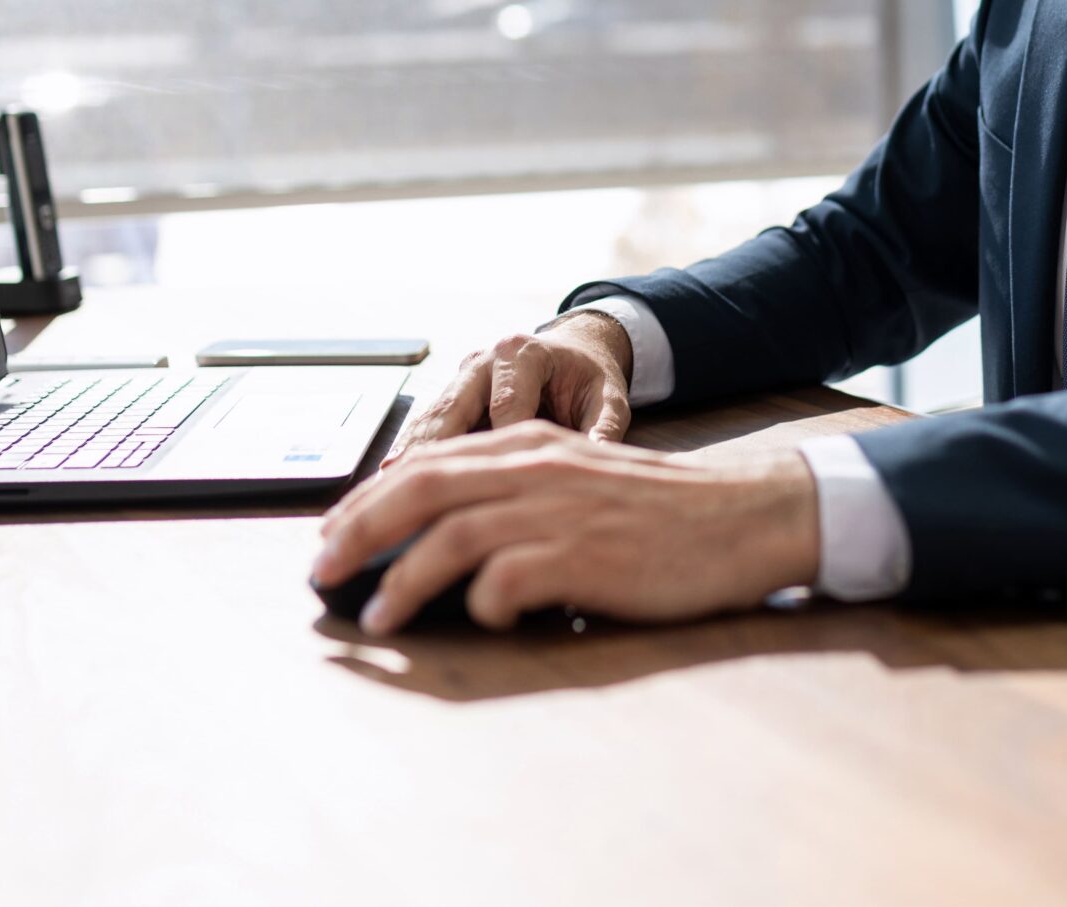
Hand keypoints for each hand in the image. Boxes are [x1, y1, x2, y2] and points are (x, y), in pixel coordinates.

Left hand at [314, 421, 820, 633]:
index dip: (366, 502)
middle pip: (420, 491)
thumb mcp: (579, 479)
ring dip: (403, 579)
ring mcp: (560, 511)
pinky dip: (482, 603)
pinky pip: (509, 580)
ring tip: (378, 618)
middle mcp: (535, 468)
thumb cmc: (661, 511)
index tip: (331, 537)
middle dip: (358, 534)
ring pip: (452, 535)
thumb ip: (516, 491)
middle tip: (322, 575)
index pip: (424, 464)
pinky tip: (481, 620)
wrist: (744, 515)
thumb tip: (442, 532)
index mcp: (528, 445)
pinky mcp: (587, 557)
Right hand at [382, 310, 633, 465]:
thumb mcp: (609, 399)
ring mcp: (462, 378)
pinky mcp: (451, 397)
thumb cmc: (589, 379)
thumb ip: (603, 430)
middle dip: (431, 449)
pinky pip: (425, 426)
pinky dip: (408, 454)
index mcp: (524, 353)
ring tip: (386, 489)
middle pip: (452, 408)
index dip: (498, 445)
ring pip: (430, 418)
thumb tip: (597, 464)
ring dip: (408, 454)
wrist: (575, 354)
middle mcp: (485, 360)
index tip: (491, 483)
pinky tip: (388, 483)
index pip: (505, 404)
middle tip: (410, 486)